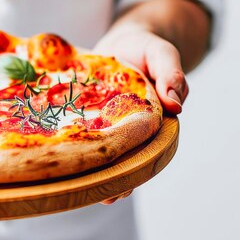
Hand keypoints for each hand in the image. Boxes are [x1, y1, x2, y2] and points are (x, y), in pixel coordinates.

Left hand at [93, 24, 188, 203]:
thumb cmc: (146, 49)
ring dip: (95, 169)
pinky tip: (65, 158)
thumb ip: (171, 74)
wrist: (124, 43)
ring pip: (105, 151)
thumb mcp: (162, 54)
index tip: (125, 188)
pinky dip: (78, 145)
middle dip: (116, 179)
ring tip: (83, 188)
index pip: (150, 151)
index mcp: (154, 121)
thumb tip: (175, 104)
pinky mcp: (91, 116)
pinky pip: (86, 133)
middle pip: (126, 158)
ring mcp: (110, 124)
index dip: (138, 170)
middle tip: (104, 197)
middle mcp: (132, 127)